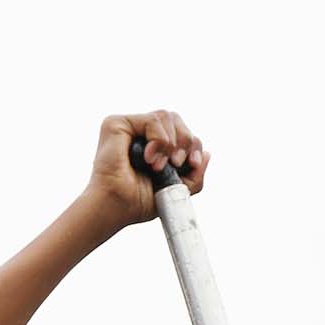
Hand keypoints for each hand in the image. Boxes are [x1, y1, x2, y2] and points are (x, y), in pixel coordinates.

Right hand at [84, 110, 208, 230]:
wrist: (117, 207)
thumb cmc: (137, 203)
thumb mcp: (175, 190)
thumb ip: (194, 175)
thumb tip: (207, 154)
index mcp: (152, 147)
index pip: (180, 132)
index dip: (192, 145)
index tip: (193, 163)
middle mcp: (139, 134)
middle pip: (176, 119)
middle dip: (185, 141)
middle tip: (176, 164)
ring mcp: (128, 128)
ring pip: (167, 116)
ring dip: (170, 143)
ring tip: (157, 165)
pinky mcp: (117, 124)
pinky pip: (153, 119)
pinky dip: (159, 139)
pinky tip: (148, 157)